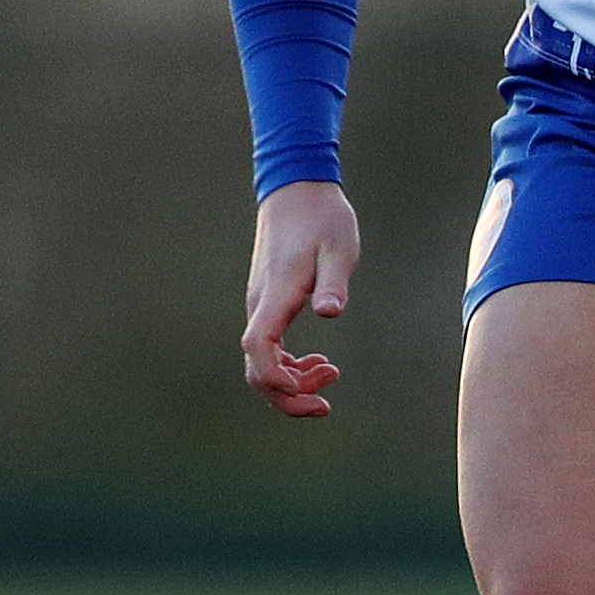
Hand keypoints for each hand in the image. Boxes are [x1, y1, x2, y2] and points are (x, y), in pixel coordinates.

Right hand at [241, 180, 362, 418]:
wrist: (297, 191)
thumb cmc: (322, 218)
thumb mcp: (338, 247)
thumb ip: (333, 281)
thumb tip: (330, 311)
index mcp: (276, 294)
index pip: (258, 348)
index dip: (277, 379)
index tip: (310, 391)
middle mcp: (260, 305)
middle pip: (256, 370)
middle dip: (287, 397)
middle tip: (326, 403)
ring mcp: (261, 306)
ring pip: (262, 364)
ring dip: (292, 382)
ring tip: (330, 374)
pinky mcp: (268, 305)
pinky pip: (268, 349)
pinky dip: (289, 365)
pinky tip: (317, 360)